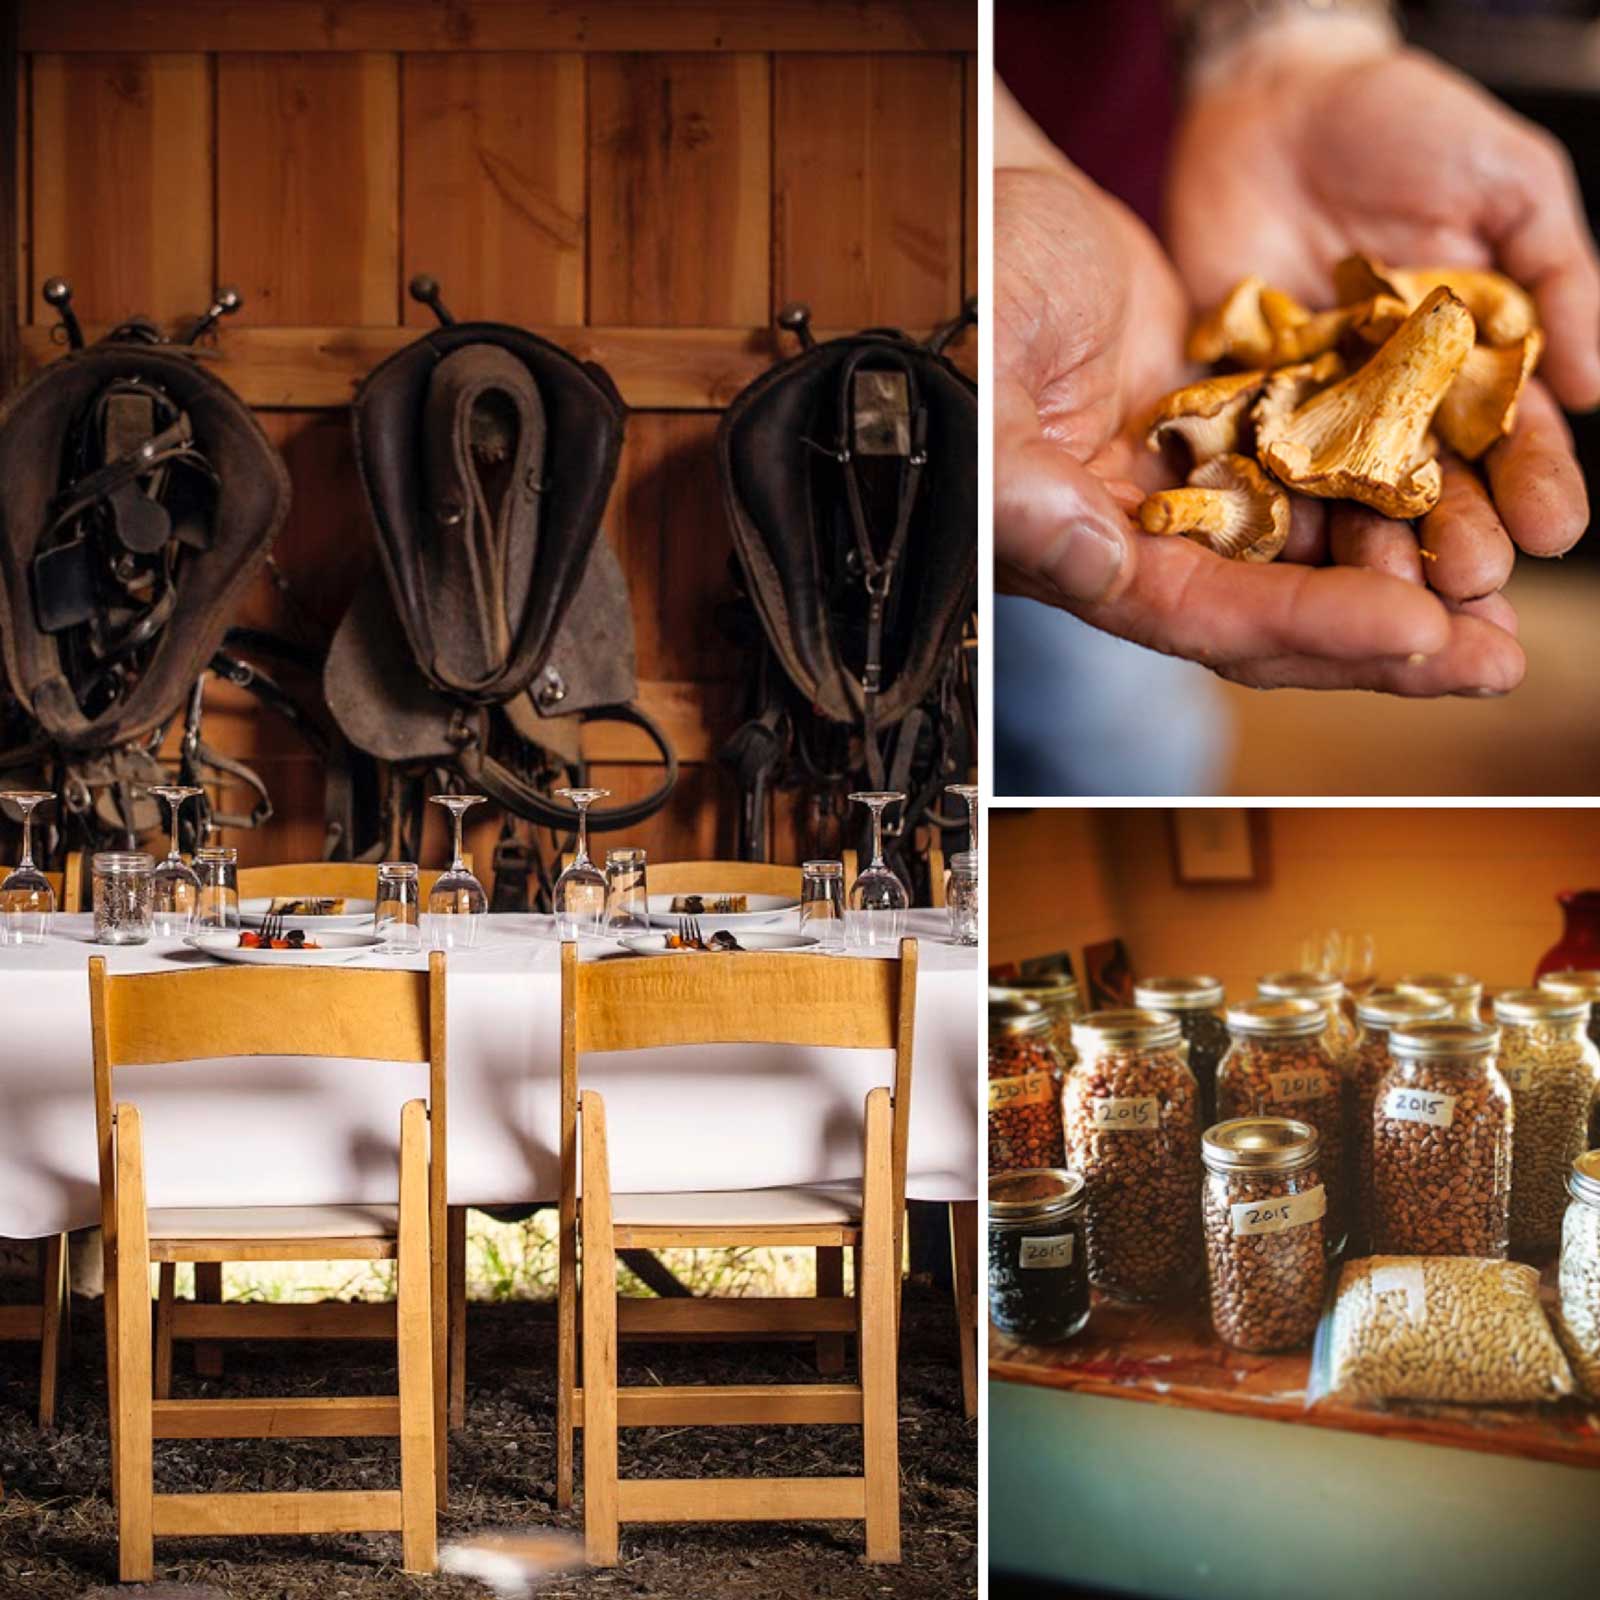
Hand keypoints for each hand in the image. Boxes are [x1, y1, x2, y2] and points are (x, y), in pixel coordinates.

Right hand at [996, 110, 1522, 693]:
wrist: (1004, 205)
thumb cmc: (976, 290)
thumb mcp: (983, 391)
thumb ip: (1023, 491)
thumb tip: (1103, 566)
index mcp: (1081, 551)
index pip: (1205, 612)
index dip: (1312, 627)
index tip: (1418, 630)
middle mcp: (1144, 539)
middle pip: (1276, 610)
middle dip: (1386, 640)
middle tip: (1496, 661)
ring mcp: (1193, 487)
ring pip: (1312, 555)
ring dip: (1406, 580)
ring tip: (1502, 601)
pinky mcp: (1232, 430)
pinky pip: (1323, 477)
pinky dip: (1387, 499)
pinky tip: (1461, 502)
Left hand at [1167, 26, 1591, 613]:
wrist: (1277, 98)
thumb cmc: (1408, 126)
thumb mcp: (1509, 184)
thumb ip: (1555, 277)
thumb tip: (1597, 383)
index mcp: (1471, 366)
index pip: (1514, 441)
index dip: (1537, 485)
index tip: (1555, 528)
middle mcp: (1396, 406)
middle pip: (1432, 490)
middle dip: (1456, 537)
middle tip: (1472, 581)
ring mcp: (1314, 411)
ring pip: (1345, 498)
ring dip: (1367, 549)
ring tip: (1385, 589)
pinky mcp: (1238, 403)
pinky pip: (1254, 462)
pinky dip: (1271, 506)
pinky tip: (1288, 552)